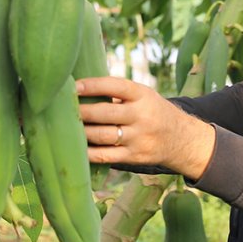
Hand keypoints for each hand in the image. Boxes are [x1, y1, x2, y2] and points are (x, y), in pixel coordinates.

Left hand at [76, 76, 215, 180]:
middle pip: (105, 113)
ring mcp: (138, 138)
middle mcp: (142, 116)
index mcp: (142, 95)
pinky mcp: (134, 156)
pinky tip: (76, 147)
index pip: (115, 86)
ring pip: (103, 135)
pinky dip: (88, 152)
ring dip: (81, 131)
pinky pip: (106, 156)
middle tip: (61, 109)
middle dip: (81, 111)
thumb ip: (118, 91)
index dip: (93, 85)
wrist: (181, 138)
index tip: (73, 85)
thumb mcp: (143, 95)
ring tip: (65, 127)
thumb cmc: (151, 111)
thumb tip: (79, 86)